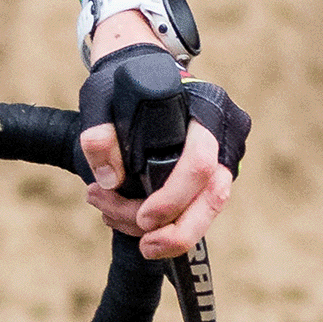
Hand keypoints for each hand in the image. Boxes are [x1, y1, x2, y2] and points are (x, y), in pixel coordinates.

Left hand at [75, 28, 245, 259]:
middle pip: (215, 196)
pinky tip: (122, 214)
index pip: (201, 162)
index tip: (143, 217)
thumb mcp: (100, 97)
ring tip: (109, 214)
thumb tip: (106, 179)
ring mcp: (224, 156)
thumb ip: (97, 132)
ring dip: (162, 228)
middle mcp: (225, 134)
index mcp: (207, 108)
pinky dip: (162, 220)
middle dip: (179, 232)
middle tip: (144, 248)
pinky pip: (195, 207)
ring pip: (205, 209)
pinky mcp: (211, 175)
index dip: (173, 197)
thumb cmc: (122, 82)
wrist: (139, 72)